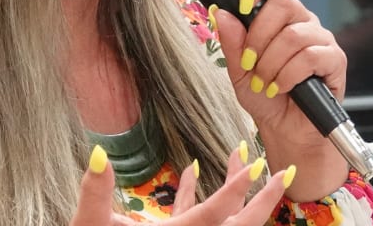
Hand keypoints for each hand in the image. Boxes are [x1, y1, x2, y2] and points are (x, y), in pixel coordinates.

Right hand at [70, 145, 294, 224]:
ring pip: (224, 224)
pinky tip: (192, 170)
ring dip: (236, 195)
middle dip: (263, 200)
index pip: (213, 214)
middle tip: (282, 174)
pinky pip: (195, 219)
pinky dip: (197, 197)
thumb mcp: (90, 225)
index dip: (236, 189)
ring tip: (243, 162)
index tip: (257, 167)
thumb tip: (98, 155)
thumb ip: (95, 192)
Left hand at [210, 0, 349, 200]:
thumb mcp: (238, 70)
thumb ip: (232, 42)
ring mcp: (320, 38)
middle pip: (283, 3)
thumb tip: (222, 13)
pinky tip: (282, 87)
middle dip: (259, 36)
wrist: (285, 130)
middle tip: (249, 62)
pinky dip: (289, 74)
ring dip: (271, 62)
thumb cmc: (264, 97)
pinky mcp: (334, 59)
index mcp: (277, 16)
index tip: (242, 4)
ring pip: (294, 34)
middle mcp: (301, 21)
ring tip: (265, 82)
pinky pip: (310, 56)